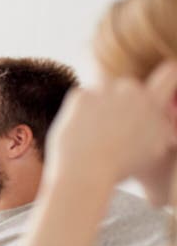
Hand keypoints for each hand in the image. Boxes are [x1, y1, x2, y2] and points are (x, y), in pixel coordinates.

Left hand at [46, 61, 176, 197]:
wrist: (85, 172)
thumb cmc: (118, 168)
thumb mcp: (152, 150)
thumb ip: (159, 127)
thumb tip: (165, 116)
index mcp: (153, 103)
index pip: (168, 73)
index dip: (166, 74)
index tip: (161, 78)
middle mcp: (131, 90)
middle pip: (127, 87)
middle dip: (120, 102)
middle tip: (108, 128)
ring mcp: (104, 90)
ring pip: (102, 91)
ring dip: (98, 105)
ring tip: (93, 134)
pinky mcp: (81, 94)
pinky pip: (80, 98)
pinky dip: (78, 112)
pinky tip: (79, 131)